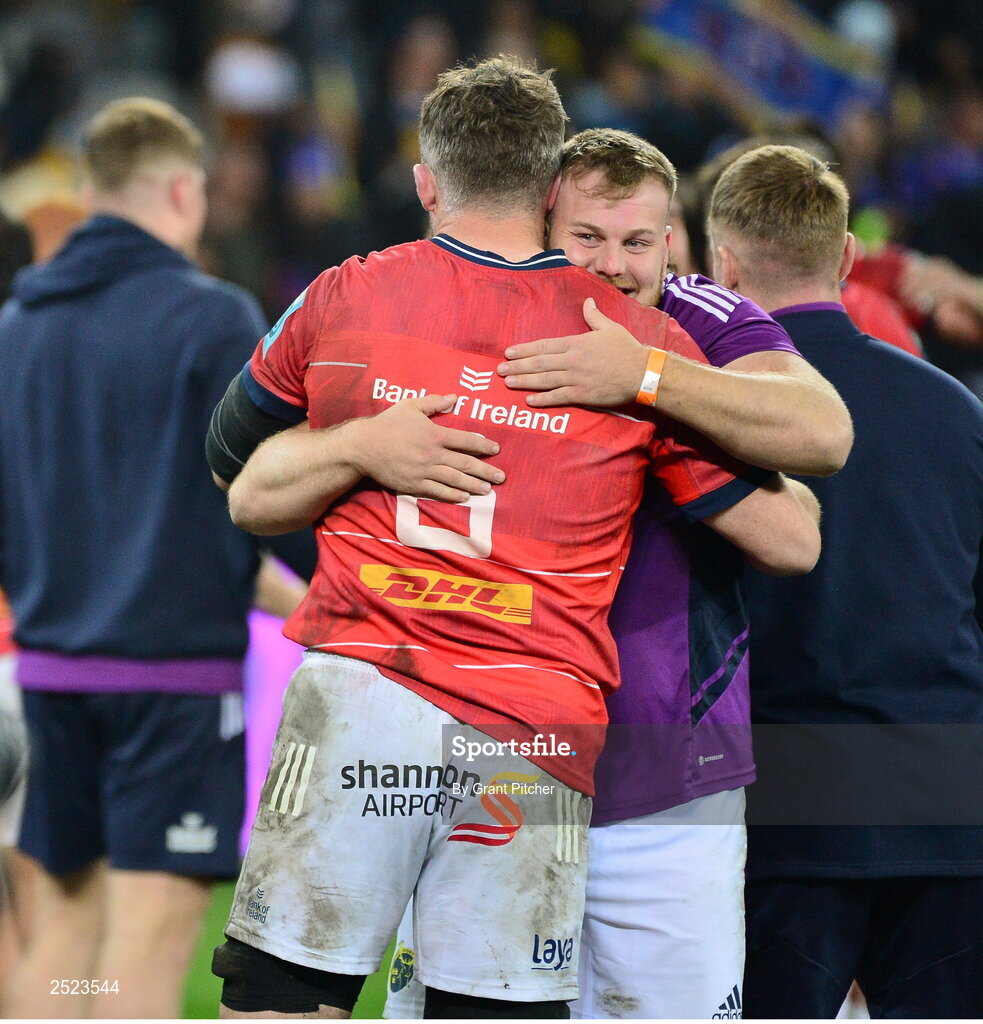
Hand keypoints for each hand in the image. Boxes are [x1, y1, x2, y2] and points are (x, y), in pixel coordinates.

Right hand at [348, 394, 504, 501]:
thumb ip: (434, 402)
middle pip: (465, 463)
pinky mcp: (414, 484)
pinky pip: (437, 491)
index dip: (483, 445)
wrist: (363, 446)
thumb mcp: (410, 406)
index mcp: (435, 434)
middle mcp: (433, 454)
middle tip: (501, 477)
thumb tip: (454, 397)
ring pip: (455, 479)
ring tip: (488, 490)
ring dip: (474, 485)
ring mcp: (424, 471)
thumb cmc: (387, 423)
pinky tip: (464, 497)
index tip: (495, 449)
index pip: (466, 440)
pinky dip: (452, 495)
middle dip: (485, 471)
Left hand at [497, 298, 650, 406]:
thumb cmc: (627, 349)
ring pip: (544, 380)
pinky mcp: (582, 395)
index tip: (508, 353)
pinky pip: (558, 397)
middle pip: (538, 363)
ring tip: (507, 383)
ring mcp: (575, 379)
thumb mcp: (610, 328)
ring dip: (524, 381)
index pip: (543, 346)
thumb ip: (594, 316)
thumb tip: (586, 302)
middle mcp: (571, 361)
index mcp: (575, 343)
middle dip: (517, 366)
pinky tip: (529, 400)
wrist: (642, 373)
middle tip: (499, 370)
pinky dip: (542, 399)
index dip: (523, 350)